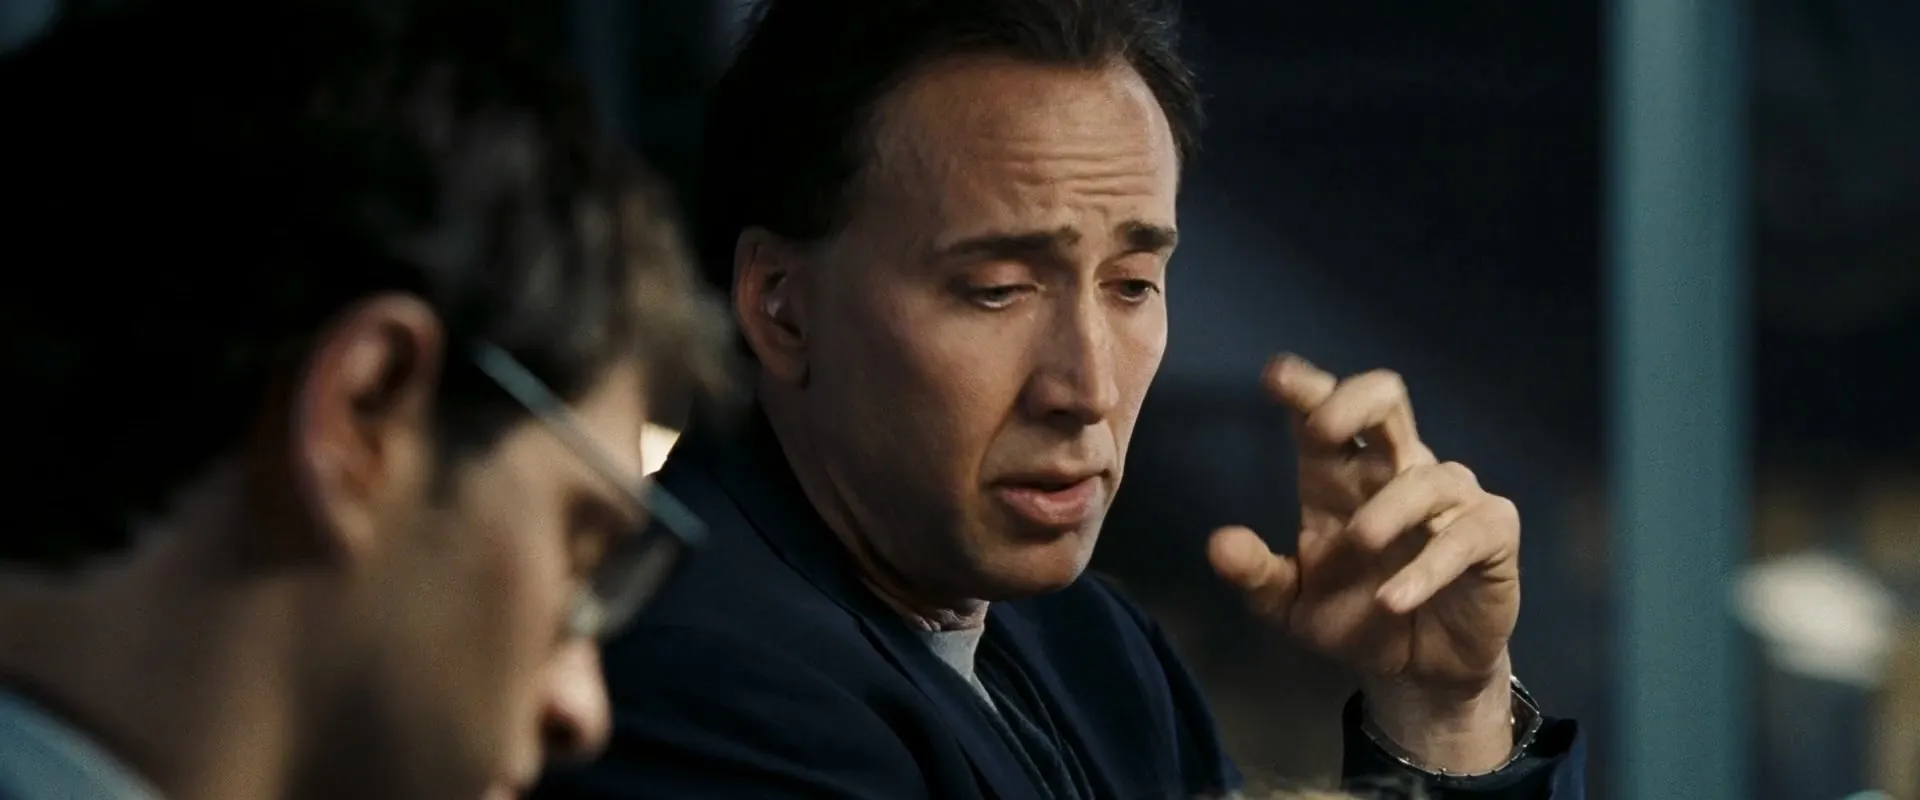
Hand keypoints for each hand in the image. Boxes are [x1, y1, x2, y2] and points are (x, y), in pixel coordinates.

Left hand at [1207, 355, 1521, 768]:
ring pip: (1427, 476)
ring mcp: (1448, 498)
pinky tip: (1394, 599)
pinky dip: (1429, 566)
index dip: (1305, 388)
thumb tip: (1218, 543)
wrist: (1420, 672)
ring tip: (1359, 542)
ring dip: (1390, 508)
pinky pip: (1468, 533)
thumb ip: (1257, 575)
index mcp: (1339, 477)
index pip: (1323, 414)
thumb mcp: (1292, 607)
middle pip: (1386, 403)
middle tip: (1322, 427)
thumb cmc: (1355, 621)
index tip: (1274, 376)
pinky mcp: (1490, 533)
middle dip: (1355, 401)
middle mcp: (1393, 472)